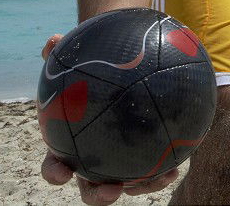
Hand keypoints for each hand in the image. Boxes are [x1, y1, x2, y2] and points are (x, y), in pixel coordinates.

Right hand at [38, 34, 178, 203]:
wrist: (110, 74)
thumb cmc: (87, 71)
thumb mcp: (76, 60)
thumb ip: (61, 52)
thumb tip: (51, 39)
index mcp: (68, 145)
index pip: (55, 164)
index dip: (55, 172)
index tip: (60, 172)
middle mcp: (90, 160)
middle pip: (90, 186)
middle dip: (98, 194)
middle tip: (111, 190)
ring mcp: (116, 163)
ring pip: (127, 183)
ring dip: (142, 186)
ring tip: (160, 177)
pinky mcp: (141, 158)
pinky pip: (152, 168)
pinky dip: (163, 168)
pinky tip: (178, 163)